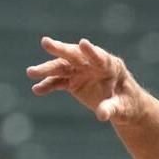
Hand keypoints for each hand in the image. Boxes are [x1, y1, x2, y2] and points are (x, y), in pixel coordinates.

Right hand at [26, 37, 142, 123]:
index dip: (92, 52)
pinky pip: (58, 82)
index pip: (100, 57)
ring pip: (62, 67)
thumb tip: (102, 115)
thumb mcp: (122, 109)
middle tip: (46, 43)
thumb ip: (111, 109)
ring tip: (31, 72)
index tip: (83, 44)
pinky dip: (48, 85)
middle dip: (61, 50)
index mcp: (111, 66)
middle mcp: (93, 65)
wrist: (123, 107)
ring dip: (47, 69)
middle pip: (75, 56)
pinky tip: (37, 90)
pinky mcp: (73, 81)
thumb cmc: (127, 105)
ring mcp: (81, 71)